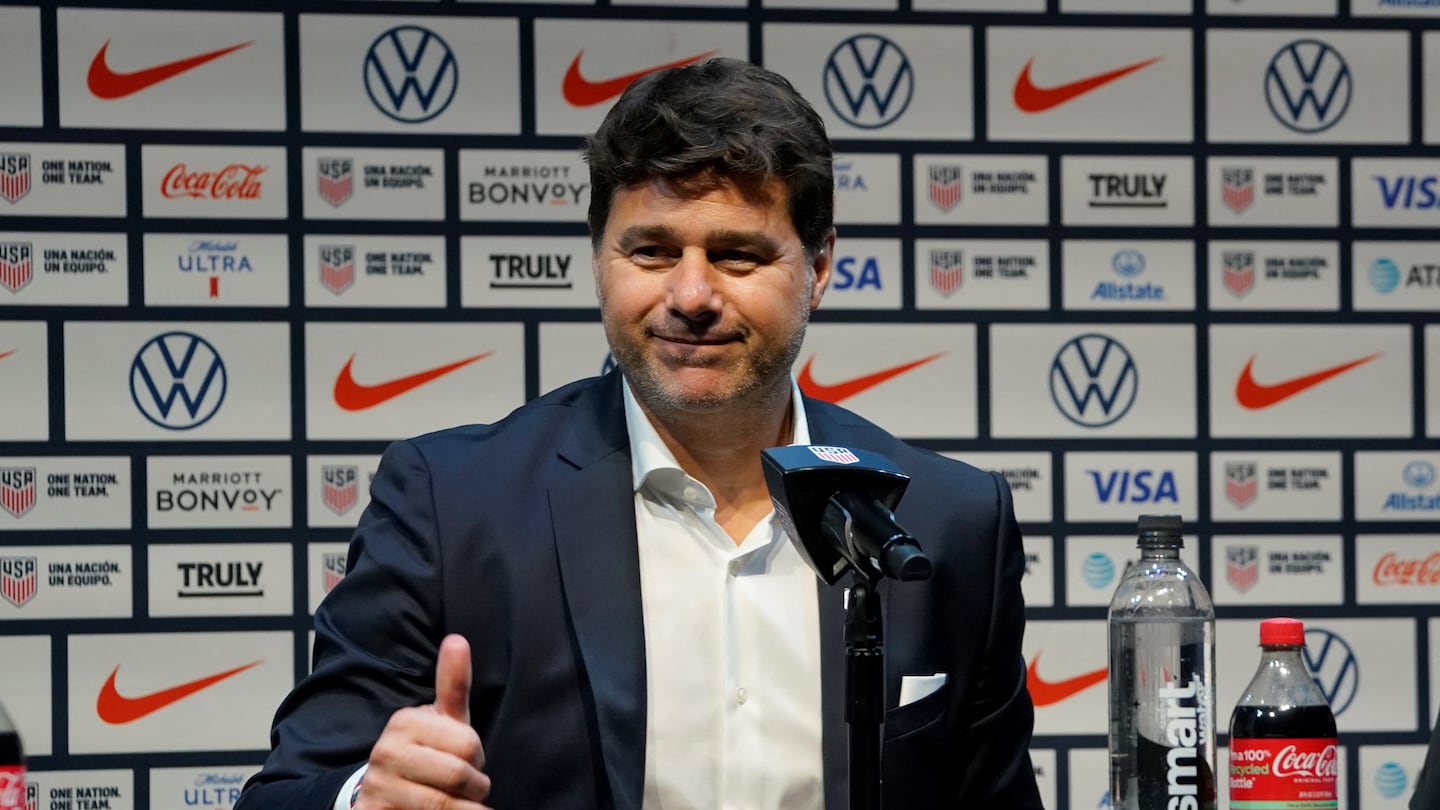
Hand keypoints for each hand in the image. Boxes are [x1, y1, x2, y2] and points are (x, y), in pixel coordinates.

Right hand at [357, 634, 491, 809]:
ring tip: (459, 802)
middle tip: (465, 786)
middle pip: (459, 775)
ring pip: (444, 805)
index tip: (467, 760)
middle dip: (473, 786)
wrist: (382, 793)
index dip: (477, 758)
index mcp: (404, 722)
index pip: (468, 745)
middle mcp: (385, 752)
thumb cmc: (425, 753)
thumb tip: (457, 639)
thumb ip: (453, 683)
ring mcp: (378, 787)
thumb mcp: (441, 719)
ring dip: (464, 809)